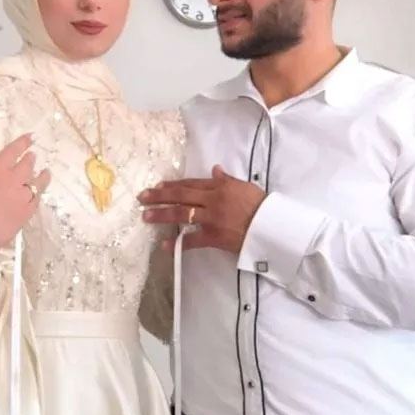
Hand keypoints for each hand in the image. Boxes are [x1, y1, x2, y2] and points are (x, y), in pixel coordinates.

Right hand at [0, 134, 50, 285]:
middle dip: (30, 158)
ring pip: (37, 181)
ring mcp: (22, 198)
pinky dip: (40, 192)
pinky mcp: (27, 213)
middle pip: (27, 164)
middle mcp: (12, 181)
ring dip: (40, 174)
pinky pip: (38, 198)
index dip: (23, 143)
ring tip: (44, 171)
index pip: (13, 151)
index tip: (30, 137)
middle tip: (32, 155)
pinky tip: (39, 191)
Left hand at [138, 165, 265, 253]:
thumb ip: (227, 180)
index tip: (158, 186)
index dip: (173, 185)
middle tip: (142, 197)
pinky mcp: (214, 236)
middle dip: (160, 196)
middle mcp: (212, 200)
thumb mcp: (245, 187)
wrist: (272, 227)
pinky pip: (192, 240)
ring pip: (182, 214)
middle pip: (181, 195)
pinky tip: (163, 244)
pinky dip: (177, 243)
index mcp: (220, 187)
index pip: (191, 184)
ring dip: (162, 214)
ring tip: (146, 216)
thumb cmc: (262, 206)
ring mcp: (212, 218)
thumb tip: (215, 170)